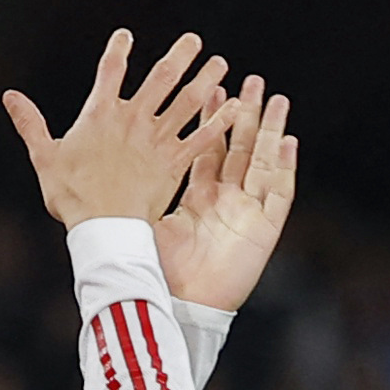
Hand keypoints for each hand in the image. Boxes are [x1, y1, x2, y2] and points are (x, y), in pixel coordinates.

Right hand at [0, 28, 228, 230]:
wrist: (103, 227)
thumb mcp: (45, 157)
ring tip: (220, 62)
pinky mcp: (174, 162)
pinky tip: (234, 108)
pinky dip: (218, 122)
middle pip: (161, 78)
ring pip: (187, 101)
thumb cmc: (72, 195)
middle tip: (194, 40)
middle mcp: (133, 119)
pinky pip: (201, 138)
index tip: (125, 34)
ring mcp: (156, 140)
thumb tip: (9, 96)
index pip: (109, 70)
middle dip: (180, 56)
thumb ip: (31, 124)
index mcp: (100, 114)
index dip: (118, 49)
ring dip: (205, 79)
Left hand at [152, 75, 295, 314]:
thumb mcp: (145, 224)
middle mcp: (225, 202)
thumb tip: (101, 167)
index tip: (211, 89)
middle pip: (239, 149)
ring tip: (276, 98)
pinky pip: (278, 194)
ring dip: (271, 131)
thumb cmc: (158, 275)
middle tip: (249, 80)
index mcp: (197, 199)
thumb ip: (134, 193)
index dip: (211, 120)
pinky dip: (284, 168)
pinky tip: (288, 141)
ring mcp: (247, 214)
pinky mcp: (264, 230)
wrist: (179, 309)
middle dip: (245, 114)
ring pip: (263, 163)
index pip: (207, 150)